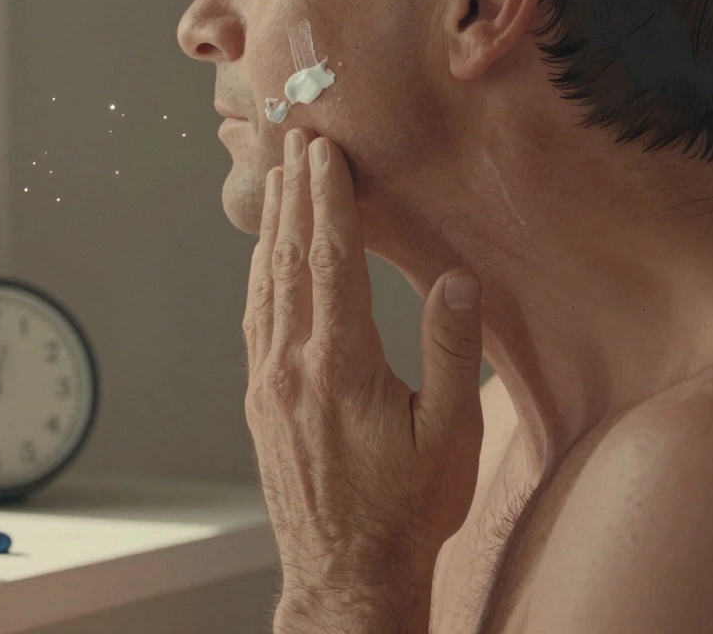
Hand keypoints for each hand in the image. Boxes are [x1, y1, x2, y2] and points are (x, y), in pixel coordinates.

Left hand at [244, 129, 485, 606]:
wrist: (347, 572)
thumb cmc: (406, 509)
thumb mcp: (449, 433)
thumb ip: (452, 350)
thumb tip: (457, 280)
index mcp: (341, 364)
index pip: (333, 259)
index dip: (328, 199)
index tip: (324, 152)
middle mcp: (293, 365)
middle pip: (291, 259)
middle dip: (295, 195)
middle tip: (294, 141)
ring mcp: (269, 383)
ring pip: (266, 286)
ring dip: (275, 228)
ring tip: (279, 181)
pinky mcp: (261, 401)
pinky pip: (255, 320)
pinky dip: (261, 276)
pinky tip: (267, 258)